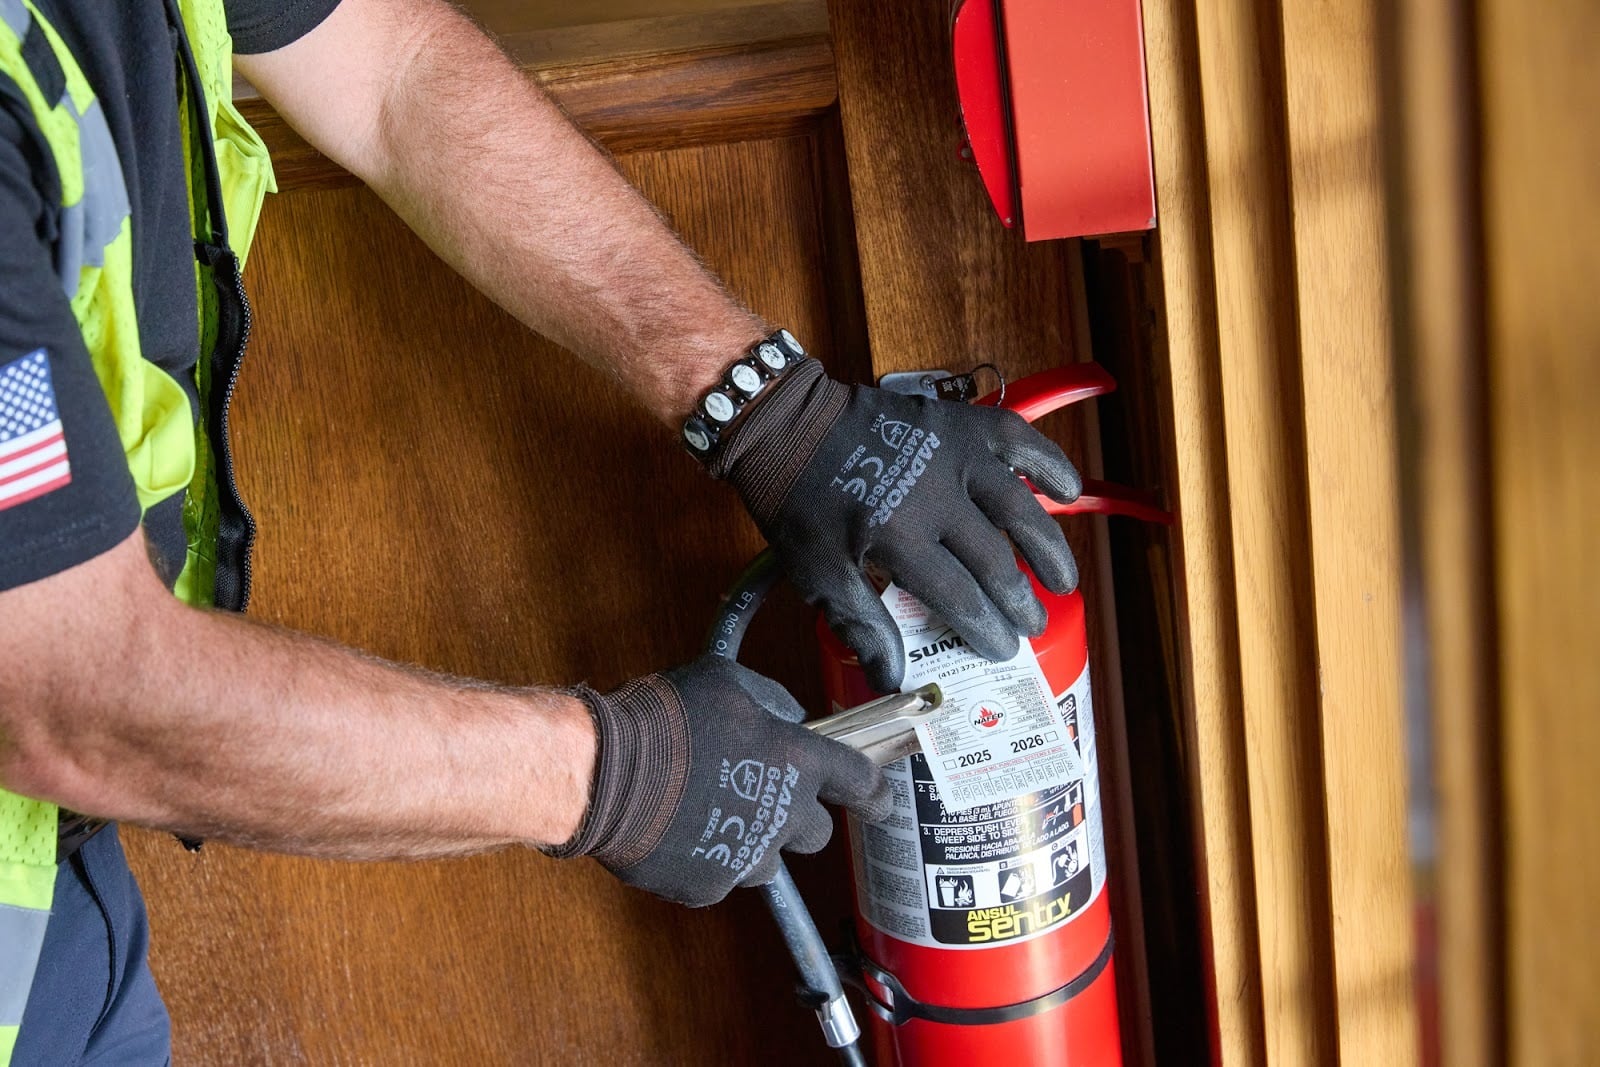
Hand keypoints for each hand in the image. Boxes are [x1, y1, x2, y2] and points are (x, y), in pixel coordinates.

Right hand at [546, 656, 890, 906]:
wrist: (602, 773)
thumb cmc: (664, 719)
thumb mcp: (726, 683)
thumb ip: (771, 701)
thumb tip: (789, 717)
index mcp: (796, 762)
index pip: (859, 780)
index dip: (876, 793)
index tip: (882, 802)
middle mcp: (783, 816)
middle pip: (817, 831)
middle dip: (797, 815)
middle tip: (760, 794)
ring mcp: (747, 858)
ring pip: (768, 858)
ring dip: (752, 839)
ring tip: (708, 810)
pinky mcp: (709, 886)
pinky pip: (722, 875)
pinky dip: (708, 857)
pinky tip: (679, 830)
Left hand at [712, 361, 1080, 691]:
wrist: (788, 423)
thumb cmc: (800, 505)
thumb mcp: (817, 572)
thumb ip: (862, 623)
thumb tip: (893, 681)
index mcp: (897, 538)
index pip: (960, 598)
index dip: (987, 629)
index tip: (1005, 650)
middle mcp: (934, 496)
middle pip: (993, 561)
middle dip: (1019, 601)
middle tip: (1035, 623)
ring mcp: (952, 454)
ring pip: (1018, 507)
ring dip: (1047, 547)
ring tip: (1063, 579)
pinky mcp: (958, 421)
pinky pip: (1017, 441)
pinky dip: (1048, 464)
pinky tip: (1067, 492)